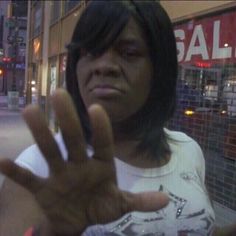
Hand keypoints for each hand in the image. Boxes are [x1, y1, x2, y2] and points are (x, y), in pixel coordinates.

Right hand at [0, 89, 168, 234]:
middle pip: (73, 139)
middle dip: (67, 118)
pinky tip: (2, 161)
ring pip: (50, 151)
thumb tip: (167, 200)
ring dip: (41, 133)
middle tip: (59, 93)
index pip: (103, 143)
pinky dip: (16, 172)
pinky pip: (29, 180)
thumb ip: (140, 201)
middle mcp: (79, 164)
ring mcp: (60, 175)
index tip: (95, 107)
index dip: (101, 127)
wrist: (79, 220)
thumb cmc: (101, 205)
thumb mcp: (121, 204)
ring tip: (30, 110)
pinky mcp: (44, 190)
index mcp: (101, 166)